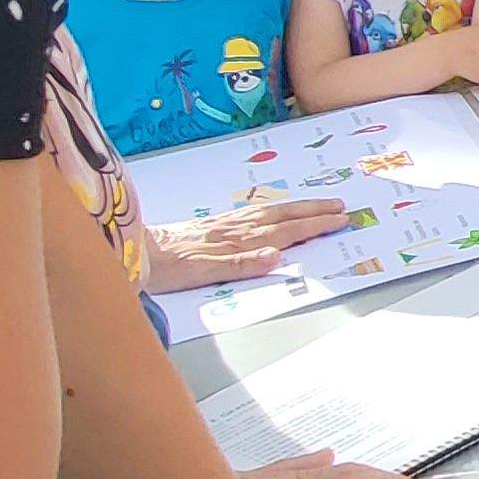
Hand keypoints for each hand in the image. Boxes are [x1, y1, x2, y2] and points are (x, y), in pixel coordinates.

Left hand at [141, 196, 352, 291]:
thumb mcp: (203, 274)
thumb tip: (275, 257)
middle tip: (341, 206)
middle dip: (314, 211)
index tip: (339, 219)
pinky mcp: (215, 223)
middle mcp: (236, 229)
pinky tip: (276, 209)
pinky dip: (274, 209)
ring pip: (271, 211)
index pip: (286, 231)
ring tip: (319, 204)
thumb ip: (240, 265)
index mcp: (238, 241)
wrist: (137, 253)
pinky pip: (255, 212)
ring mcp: (227, 224)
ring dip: (299, 207)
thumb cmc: (167, 269)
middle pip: (283, 216)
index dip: (315, 225)